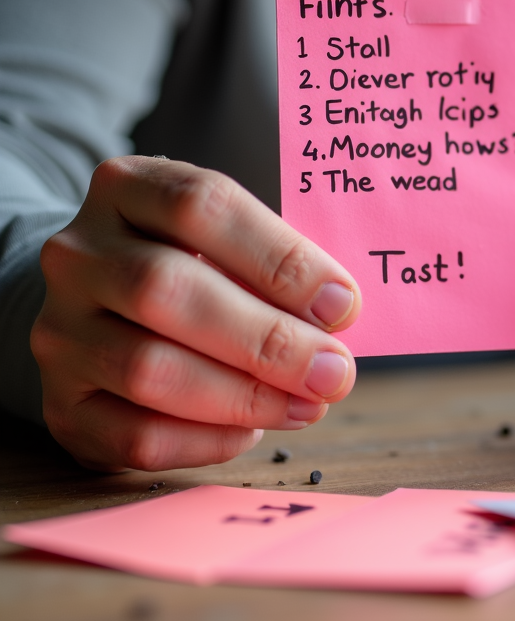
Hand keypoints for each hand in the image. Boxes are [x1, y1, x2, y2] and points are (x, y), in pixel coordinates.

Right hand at [32, 156, 361, 471]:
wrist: (100, 298)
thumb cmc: (193, 258)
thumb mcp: (226, 233)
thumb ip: (275, 262)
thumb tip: (336, 313)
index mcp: (127, 187)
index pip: (202, 206)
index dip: (279, 257)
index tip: (342, 303)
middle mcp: (79, 253)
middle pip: (168, 291)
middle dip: (267, 338)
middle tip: (333, 370)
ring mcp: (58, 328)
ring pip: (148, 369)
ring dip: (244, 396)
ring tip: (308, 403)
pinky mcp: (59, 401)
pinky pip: (131, 434)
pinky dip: (205, 440)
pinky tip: (253, 429)